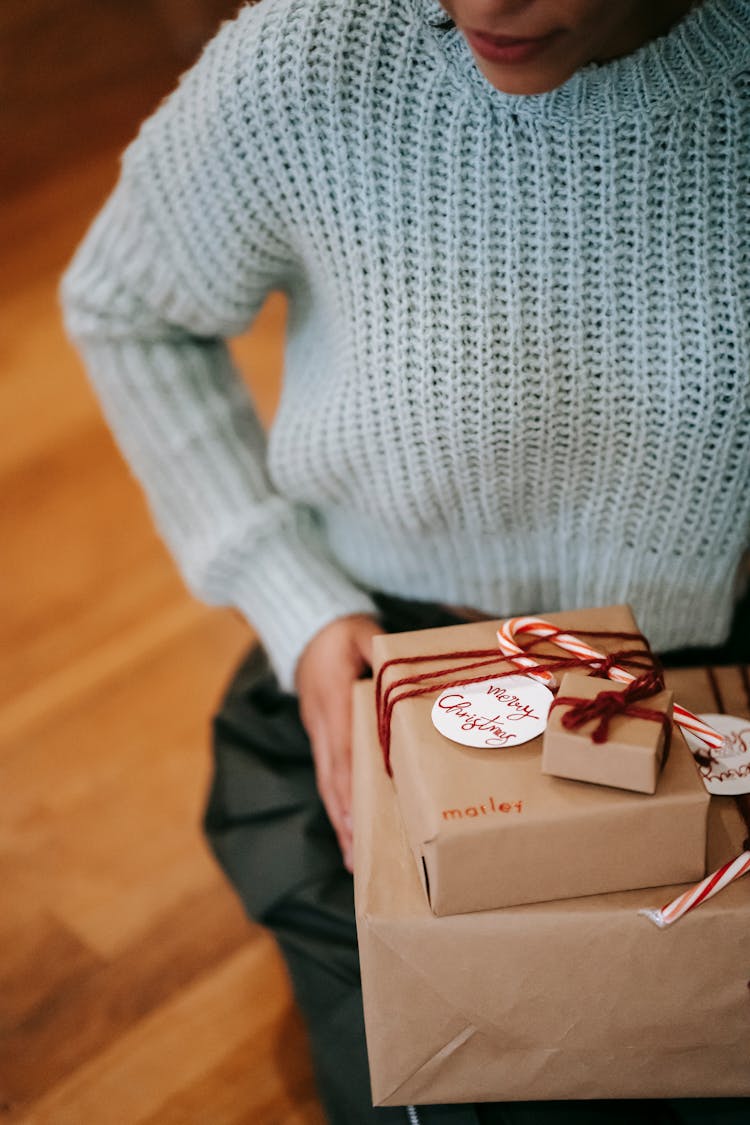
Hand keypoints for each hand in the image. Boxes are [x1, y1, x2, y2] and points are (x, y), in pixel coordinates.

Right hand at [295, 614, 384, 871]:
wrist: (303, 631)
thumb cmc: (337, 632)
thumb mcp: (359, 631)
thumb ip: (378, 649)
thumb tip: (401, 668)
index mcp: (331, 703)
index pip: (342, 750)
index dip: (351, 786)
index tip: (359, 820)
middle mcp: (322, 726)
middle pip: (332, 781)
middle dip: (345, 822)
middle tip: (357, 861)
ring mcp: (318, 735)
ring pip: (329, 786)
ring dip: (341, 824)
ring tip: (354, 862)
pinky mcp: (322, 739)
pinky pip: (330, 778)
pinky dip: (339, 806)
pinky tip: (351, 833)